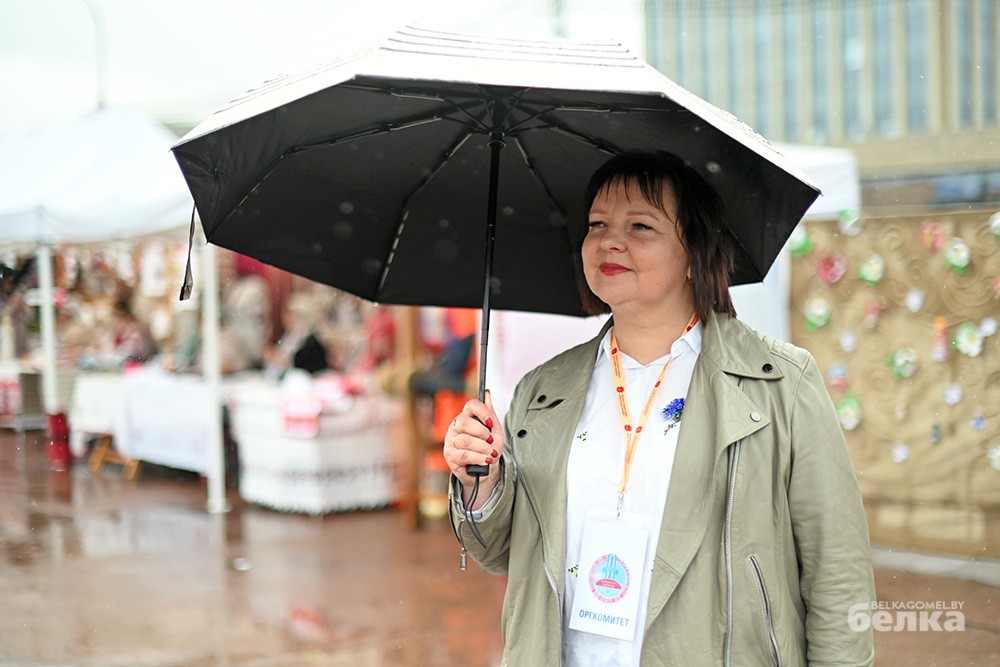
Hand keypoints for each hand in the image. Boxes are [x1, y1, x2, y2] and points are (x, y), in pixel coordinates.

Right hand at [443, 390, 502, 507]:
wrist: (486, 470)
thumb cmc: (489, 449)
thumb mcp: (494, 431)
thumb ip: (490, 414)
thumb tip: (488, 393)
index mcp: (467, 417)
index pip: (471, 405)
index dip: (482, 411)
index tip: (491, 422)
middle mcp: (456, 427)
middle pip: (465, 422)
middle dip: (482, 432)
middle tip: (490, 441)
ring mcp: (451, 441)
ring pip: (465, 440)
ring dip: (482, 448)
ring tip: (491, 454)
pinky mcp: (450, 456)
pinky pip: (464, 455)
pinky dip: (478, 458)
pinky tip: (485, 460)